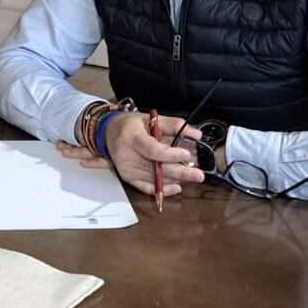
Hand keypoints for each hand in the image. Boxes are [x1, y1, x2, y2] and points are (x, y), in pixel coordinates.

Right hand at [56, 113, 206, 198]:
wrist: (108, 133)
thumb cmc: (131, 125)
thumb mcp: (150, 118)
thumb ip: (174, 125)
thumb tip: (196, 135)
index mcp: (132, 137)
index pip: (152, 149)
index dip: (170, 154)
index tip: (186, 154)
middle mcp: (127, 155)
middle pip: (156, 168)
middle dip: (180, 172)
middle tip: (198, 174)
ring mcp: (127, 169)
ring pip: (154, 179)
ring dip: (175, 179)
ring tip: (192, 176)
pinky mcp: (128, 177)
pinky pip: (147, 188)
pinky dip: (163, 190)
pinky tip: (177, 187)